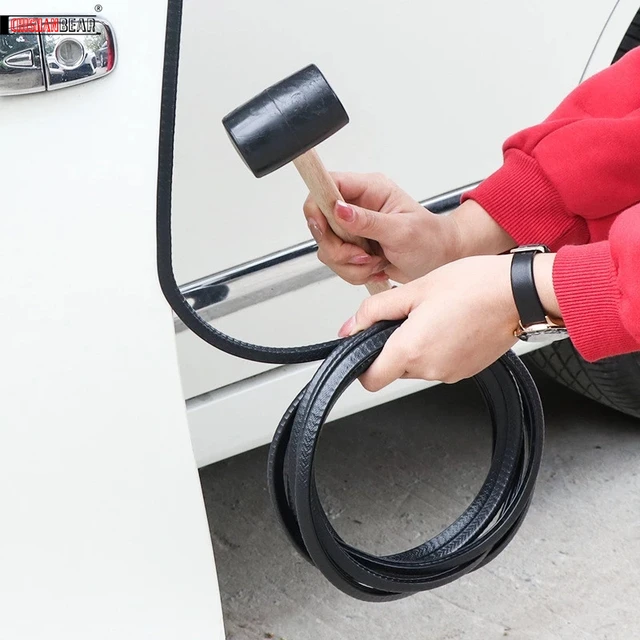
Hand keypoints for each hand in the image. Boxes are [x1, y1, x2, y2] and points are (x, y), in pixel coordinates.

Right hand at [303, 172, 460, 284]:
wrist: (441, 260)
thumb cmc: (431, 240)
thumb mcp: (401, 230)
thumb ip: (368, 221)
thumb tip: (339, 210)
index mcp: (370, 190)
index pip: (327, 185)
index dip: (318, 206)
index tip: (324, 227)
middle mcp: (358, 206)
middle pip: (320, 223)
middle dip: (338, 248)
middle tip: (362, 255)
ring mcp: (353, 229)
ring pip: (327, 248)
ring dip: (349, 264)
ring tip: (375, 262)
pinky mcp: (353, 248)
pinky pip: (337, 263)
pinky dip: (354, 272)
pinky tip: (375, 268)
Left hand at [337, 255, 550, 389]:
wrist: (519, 292)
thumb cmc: (473, 285)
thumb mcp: (414, 289)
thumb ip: (375, 310)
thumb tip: (350, 328)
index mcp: (411, 350)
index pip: (371, 380)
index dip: (362, 365)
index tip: (366, 345)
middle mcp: (430, 369)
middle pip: (394, 369)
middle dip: (393, 345)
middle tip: (409, 314)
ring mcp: (450, 373)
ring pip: (417, 365)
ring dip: (417, 344)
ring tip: (435, 314)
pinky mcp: (466, 371)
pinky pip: (439, 364)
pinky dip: (437, 347)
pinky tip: (451, 322)